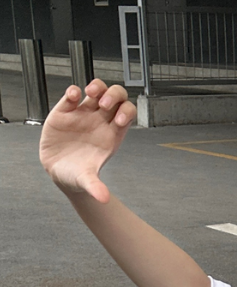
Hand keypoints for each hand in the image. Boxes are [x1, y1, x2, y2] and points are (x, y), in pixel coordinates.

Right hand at [39, 79, 136, 202]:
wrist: (58, 173)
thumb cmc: (77, 175)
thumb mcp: (86, 181)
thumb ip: (95, 186)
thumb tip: (103, 198)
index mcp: (111, 135)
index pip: (127, 114)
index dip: (127, 112)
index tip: (118, 120)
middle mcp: (100, 121)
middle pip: (117, 97)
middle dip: (114, 95)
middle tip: (103, 104)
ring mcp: (83, 114)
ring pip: (97, 90)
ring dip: (97, 87)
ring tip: (90, 94)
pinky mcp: (65, 111)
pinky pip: (72, 94)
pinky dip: (73, 91)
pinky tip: (72, 97)